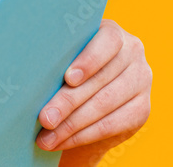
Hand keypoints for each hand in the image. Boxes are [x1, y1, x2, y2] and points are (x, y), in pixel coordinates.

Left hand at [36, 19, 150, 156]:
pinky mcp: (142, 108)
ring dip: (71, 125)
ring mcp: (141, 80)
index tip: (68, 78)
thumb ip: (56, 57)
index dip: (88, 61)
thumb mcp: (64, 55)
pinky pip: (111, 125)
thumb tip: (30, 75)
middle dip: (68, 102)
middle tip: (44, 118)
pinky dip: (82, 136)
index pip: (106, 41)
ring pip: (104, 105)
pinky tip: (62, 141)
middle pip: (99, 80)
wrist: (87, 92)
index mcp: (112, 32)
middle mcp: (132, 52)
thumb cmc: (65, 66)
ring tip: (46, 137)